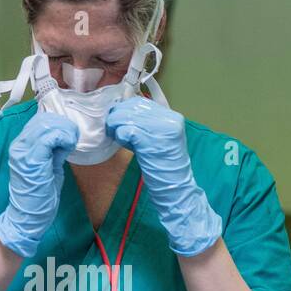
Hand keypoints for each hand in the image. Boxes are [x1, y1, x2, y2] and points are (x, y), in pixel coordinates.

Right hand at [0, 111, 78, 257]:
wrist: (28, 216)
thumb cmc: (39, 195)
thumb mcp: (48, 167)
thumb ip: (53, 151)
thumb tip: (64, 138)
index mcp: (20, 146)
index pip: (39, 121)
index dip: (57, 123)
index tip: (69, 136)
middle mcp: (18, 145)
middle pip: (43, 119)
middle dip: (63, 125)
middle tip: (73, 138)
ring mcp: (23, 152)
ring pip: (47, 125)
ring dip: (65, 131)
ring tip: (71, 143)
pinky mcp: (32, 159)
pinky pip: (50, 138)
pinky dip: (63, 138)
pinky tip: (68, 147)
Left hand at [106, 97, 221, 255]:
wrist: (175, 188)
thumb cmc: (163, 165)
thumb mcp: (157, 138)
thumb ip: (145, 122)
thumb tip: (120, 109)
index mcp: (172, 116)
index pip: (139, 102)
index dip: (124, 110)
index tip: (119, 121)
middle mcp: (169, 119)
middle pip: (131, 107)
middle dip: (117, 117)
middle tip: (114, 130)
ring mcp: (162, 129)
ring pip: (126, 117)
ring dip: (116, 127)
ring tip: (120, 138)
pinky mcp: (152, 141)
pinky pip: (127, 130)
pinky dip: (121, 136)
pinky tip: (125, 144)